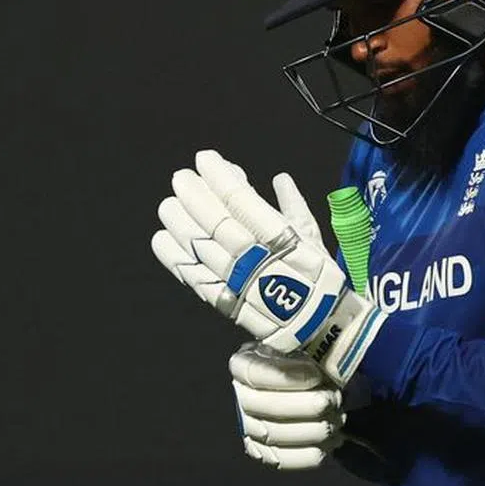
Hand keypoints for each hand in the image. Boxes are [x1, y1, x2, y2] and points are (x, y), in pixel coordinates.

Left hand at [152, 149, 385, 385]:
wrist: (323, 327)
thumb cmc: (320, 278)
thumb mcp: (314, 237)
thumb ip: (293, 206)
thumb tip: (280, 178)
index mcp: (284, 239)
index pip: (244, 202)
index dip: (221, 178)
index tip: (204, 159)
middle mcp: (259, 259)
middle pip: (219, 223)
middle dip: (196, 197)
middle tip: (180, 178)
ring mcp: (239, 283)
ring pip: (204, 249)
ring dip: (181, 224)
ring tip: (167, 205)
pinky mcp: (226, 303)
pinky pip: (196, 278)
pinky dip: (176, 259)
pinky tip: (161, 239)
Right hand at [230, 342, 342, 470]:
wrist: (315, 385)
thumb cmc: (310, 360)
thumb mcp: (304, 343)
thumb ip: (303, 340)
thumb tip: (317, 342)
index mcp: (245, 364)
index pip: (255, 373)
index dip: (286, 376)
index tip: (316, 374)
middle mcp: (242, 397)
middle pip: (266, 407)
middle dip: (306, 406)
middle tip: (334, 399)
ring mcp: (250, 428)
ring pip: (275, 436)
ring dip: (314, 428)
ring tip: (338, 417)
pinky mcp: (264, 452)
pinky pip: (283, 461)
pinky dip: (311, 453)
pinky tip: (332, 439)